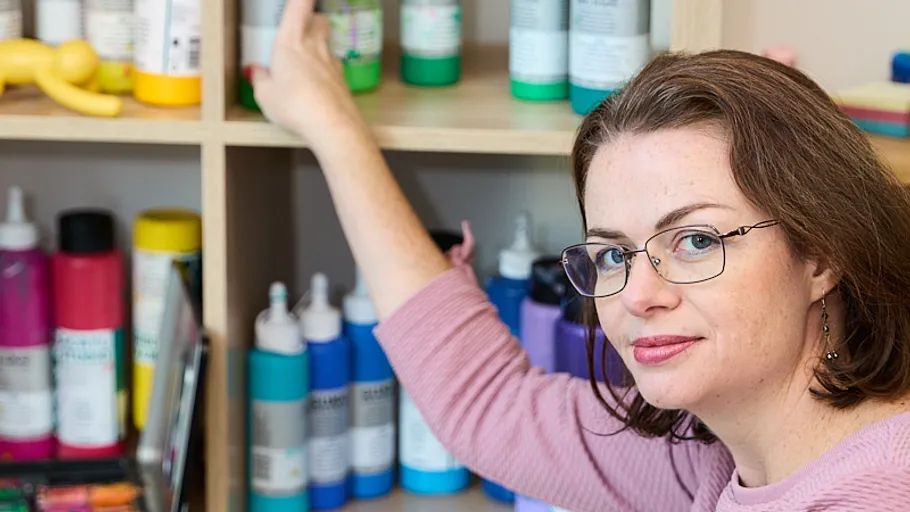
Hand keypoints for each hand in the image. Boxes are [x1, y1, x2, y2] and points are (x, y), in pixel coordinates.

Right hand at [251, 0, 367, 148]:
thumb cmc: (294, 105)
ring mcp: (333, 62)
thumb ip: (260, 79)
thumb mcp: (265, 95)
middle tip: (301, 29)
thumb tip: (255, 71)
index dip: (300, 1)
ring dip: (318, 48)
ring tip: (304, 65)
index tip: (297, 4)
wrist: (332, 126)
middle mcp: (315, 46)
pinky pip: (333, 68)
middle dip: (312, 20)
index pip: (300, 4)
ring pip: (327, 44)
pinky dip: (324, 72)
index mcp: (291, 40)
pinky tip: (316, 88)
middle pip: (320, 20)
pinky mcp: (343, 81)